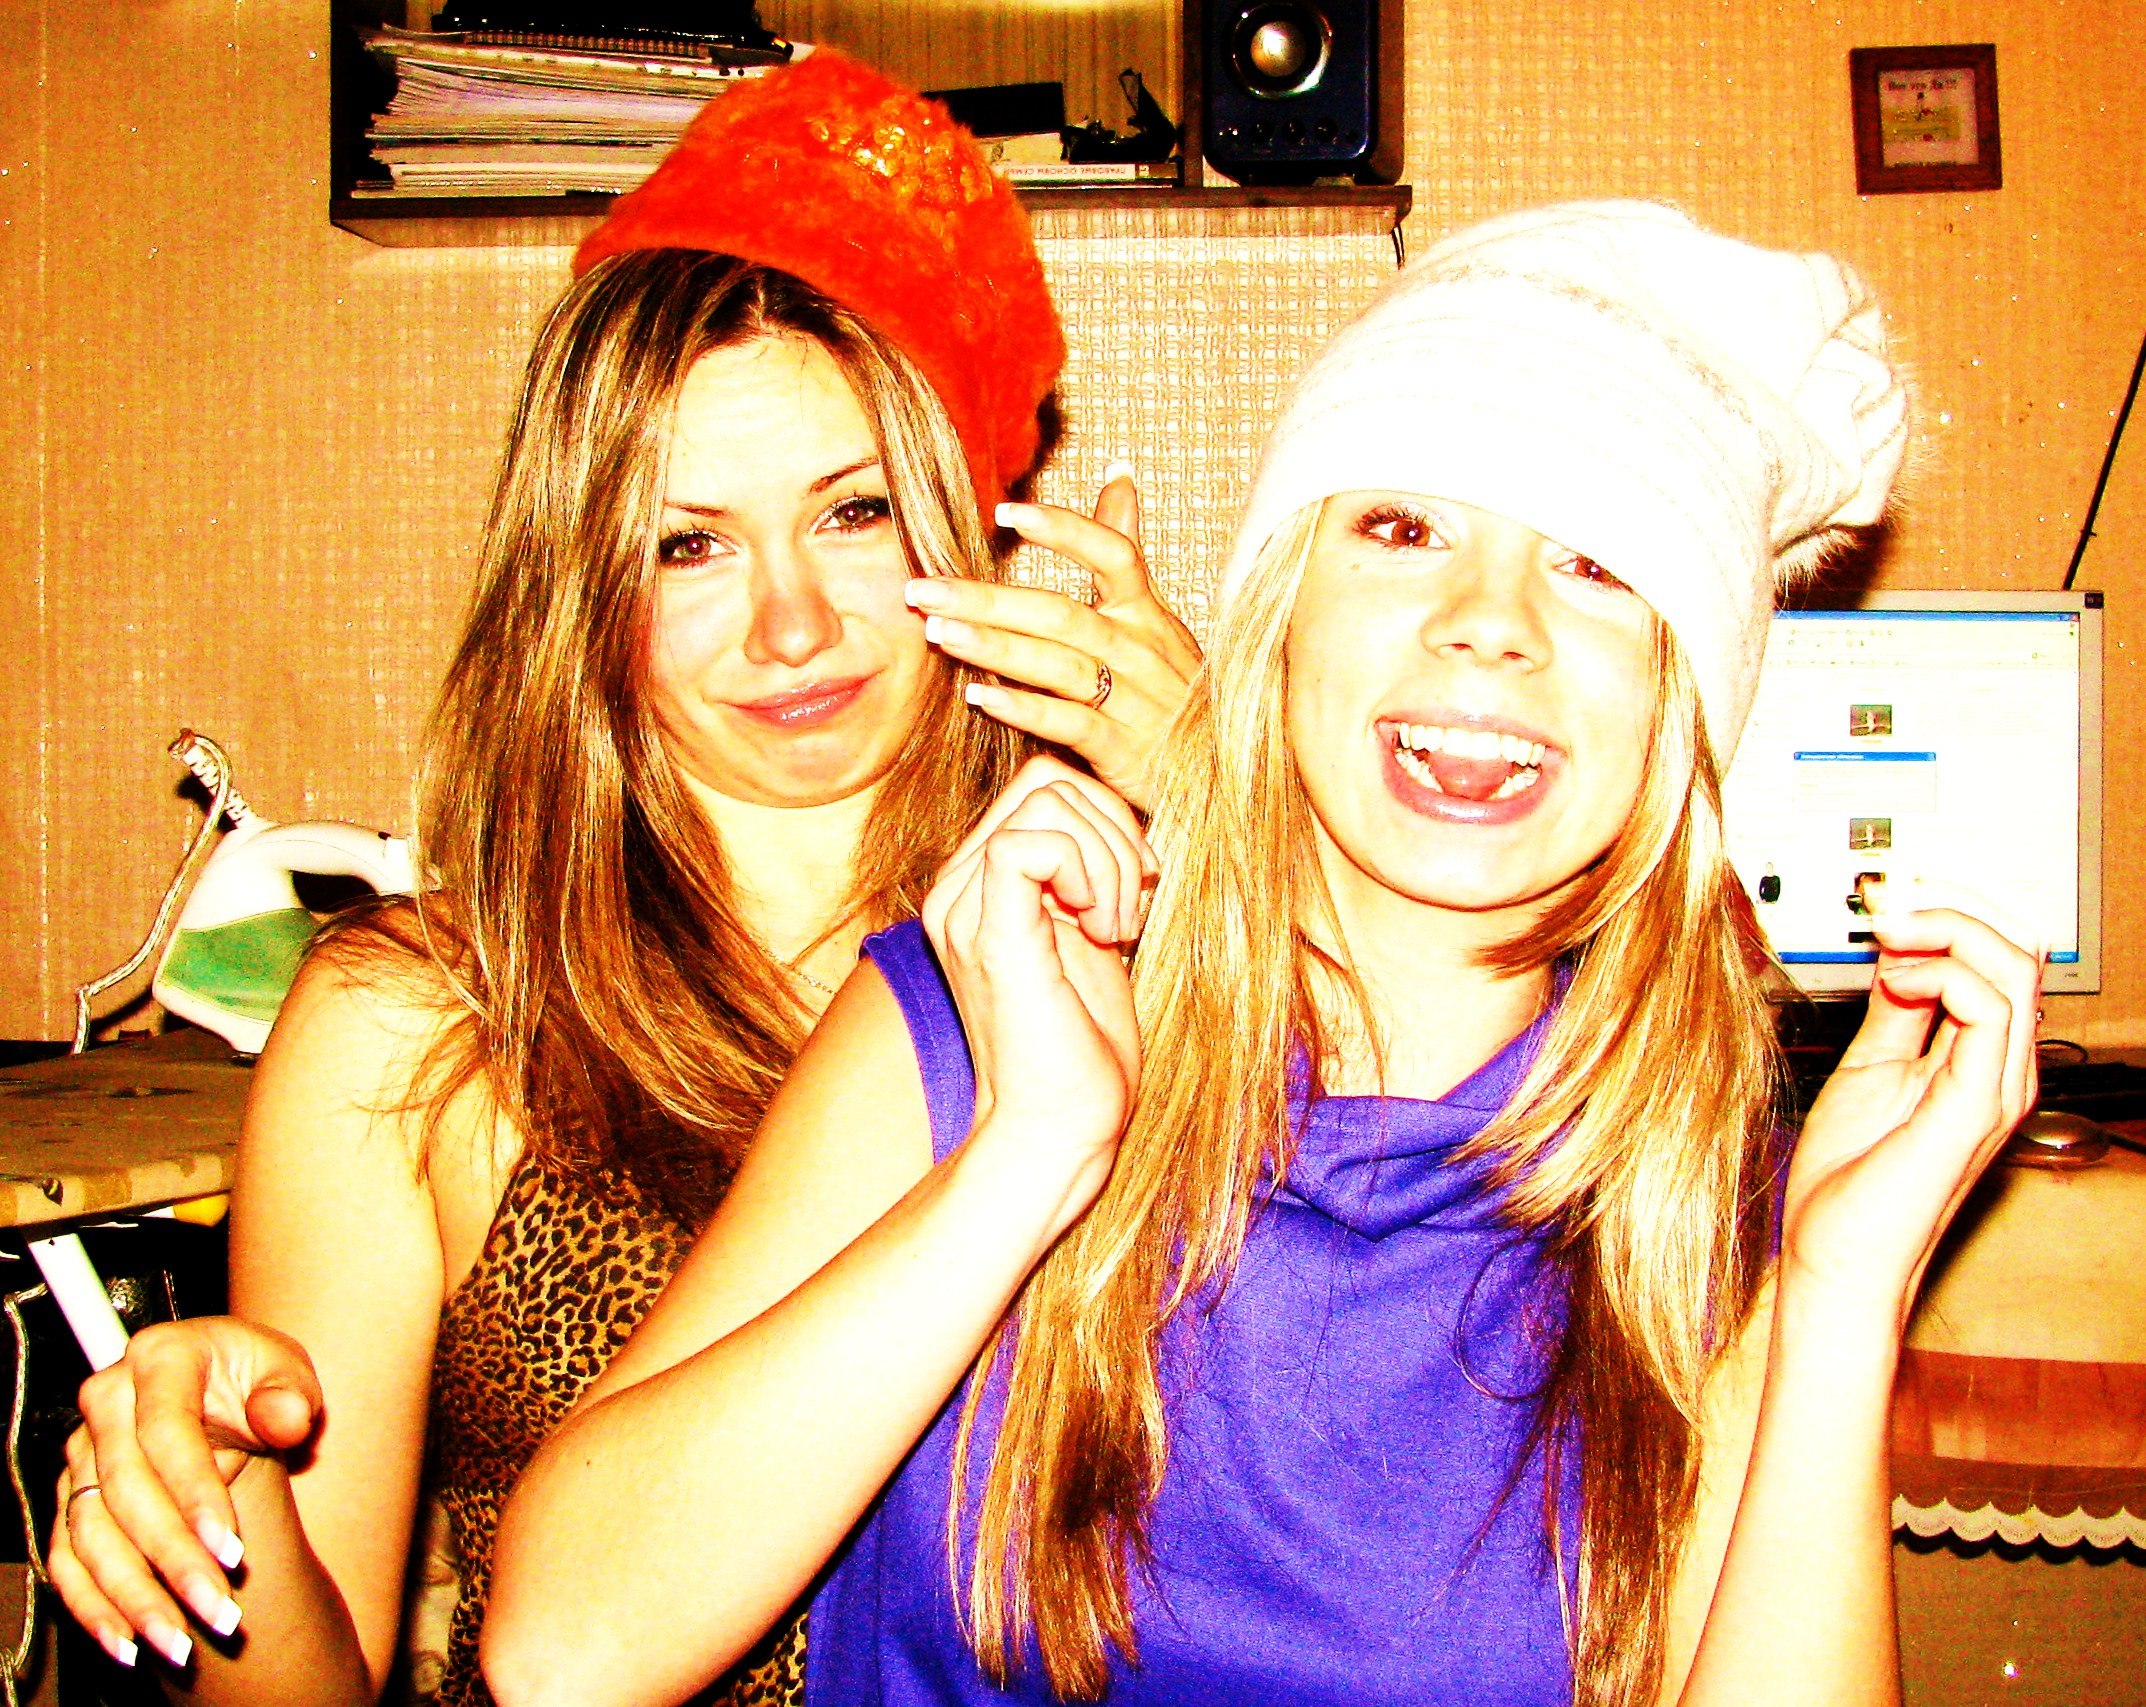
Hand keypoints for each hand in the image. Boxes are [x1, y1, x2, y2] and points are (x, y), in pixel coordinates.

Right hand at [48, 1317, 324, 1668]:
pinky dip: (92, 1605)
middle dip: (172, 1559)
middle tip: (218, 1610)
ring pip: (91, 1533)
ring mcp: (83, 1452)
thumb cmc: (259, 1379)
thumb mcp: (288, 1371)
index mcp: (162, 1357)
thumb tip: (285, 1417)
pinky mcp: (72, 1497)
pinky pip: (67, 1558)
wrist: (229, 1390)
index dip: (196, 1495)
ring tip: (179, 1642)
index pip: (168, 1431)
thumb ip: (289, 1394)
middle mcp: (108, 1401)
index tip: (233, 1551)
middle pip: (125, 1491)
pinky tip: (128, 1643)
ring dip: (133, 1595)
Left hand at [907, 464, 1201, 810]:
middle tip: (922, 590)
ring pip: (1058, 665)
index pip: (1112, 555)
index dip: (1064, 531)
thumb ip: (1126, 548)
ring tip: (936, 632)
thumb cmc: (1174, 691)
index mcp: (1146, 614)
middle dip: (986, 599)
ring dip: (993, 647)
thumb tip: (1117, 474)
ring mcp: (1133, 702)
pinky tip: (978, 696)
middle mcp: (1140, 651)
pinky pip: (1070, 723)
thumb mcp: (1157, 616)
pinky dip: (1024, 709)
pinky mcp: (1124, 751)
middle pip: (1060, 614)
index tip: (1005, 512)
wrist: (1219, 773)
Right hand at [920, 766, 1150, 1235]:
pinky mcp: (990, 936)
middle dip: (1116, 829)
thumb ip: (1091, 874)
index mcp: (978, 884)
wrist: (1058, 1130)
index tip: (1137, 885)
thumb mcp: (1092, 935)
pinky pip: (1031, 844)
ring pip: (1048, 800)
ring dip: (1111, 858)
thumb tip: (1128, 817)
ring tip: (1116, 929)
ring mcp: (966, 909)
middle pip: (1048, 777)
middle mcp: (957, 888)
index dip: (1107, 815)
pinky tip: (1103, 931)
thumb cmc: (1082, 1047)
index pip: (1043, 782)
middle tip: (1128, 910)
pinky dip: (1089, 872)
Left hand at [1782, 894, 2040, 1329]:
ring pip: (2015, 968)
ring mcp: (1996, 1087)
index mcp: (1978, 1058)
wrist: (1834, 1254)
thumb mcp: (1867, 1066)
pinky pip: (1990, 1010)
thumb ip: (1892, 1010)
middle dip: (1956, 905)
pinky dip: (1942, 973)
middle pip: (2020, 952)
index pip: (2001, 959)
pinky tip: (1896, 979)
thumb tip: (1898, 950)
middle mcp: (2000, 1069)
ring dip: (1946, 930)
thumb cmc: (1849, 1180)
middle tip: (1890, 902)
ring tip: (1888, 937)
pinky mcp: (1975, 1104)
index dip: (1954, 911)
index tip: (1890, 896)